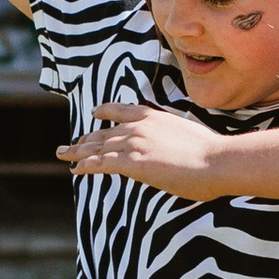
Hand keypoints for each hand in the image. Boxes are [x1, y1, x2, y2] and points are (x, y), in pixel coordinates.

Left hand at [57, 98, 220, 195]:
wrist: (216, 160)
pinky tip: (74, 168)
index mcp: (154, 116)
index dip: (106, 112)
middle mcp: (139, 126)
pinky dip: (84, 165)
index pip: (123, 110)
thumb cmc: (212, 155)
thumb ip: (174, 140)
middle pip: (105, 131)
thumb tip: (174, 151)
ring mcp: (134, 143)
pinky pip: (100, 163)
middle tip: (70, 143)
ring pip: (98, 147)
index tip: (95, 113)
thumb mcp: (188, 137)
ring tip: (62, 153)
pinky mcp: (132, 163)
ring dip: (77, 150)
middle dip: (86, 137)